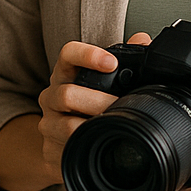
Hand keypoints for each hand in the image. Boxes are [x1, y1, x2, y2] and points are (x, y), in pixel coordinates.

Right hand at [35, 32, 150, 174]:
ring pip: (66, 126)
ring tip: (113, 128)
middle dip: (98, 101)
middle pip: (66, 94)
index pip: (68, 54)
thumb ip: (125, 59)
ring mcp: (48, 123)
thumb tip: (143, 40)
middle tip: (120, 106)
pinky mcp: (49, 149)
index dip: (88, 55)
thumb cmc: (90, 105)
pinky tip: (99, 146)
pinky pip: (67, 151)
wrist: (65, 142)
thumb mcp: (105, 82)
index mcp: (66, 74)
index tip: (111, 63)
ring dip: (93, 127)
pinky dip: (86, 149)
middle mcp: (51, 95)